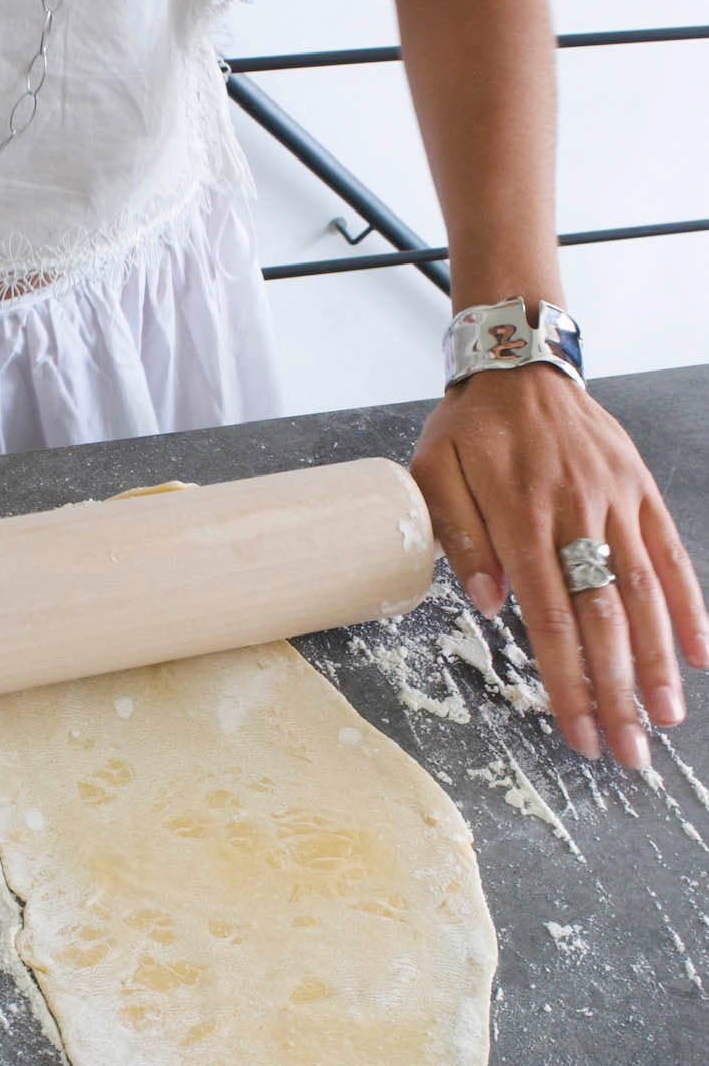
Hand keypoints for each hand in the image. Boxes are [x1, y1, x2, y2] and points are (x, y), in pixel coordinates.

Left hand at [408, 364, 708, 769]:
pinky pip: (670, 553)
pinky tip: (700, 653)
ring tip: (664, 718)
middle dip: (618, 691)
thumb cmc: (470, 427)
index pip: (549, 614)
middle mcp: (576, 511)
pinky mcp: (640, 490)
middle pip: (604, 616)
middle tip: (629, 753)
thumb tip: (486, 601)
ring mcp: (616, 500)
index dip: (566, 678)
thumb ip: (458, 533)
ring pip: (644, 591)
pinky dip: (690, 605)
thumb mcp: (434, 469)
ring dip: (658, 660)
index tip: (576, 731)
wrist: (517, 362)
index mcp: (520, 513)